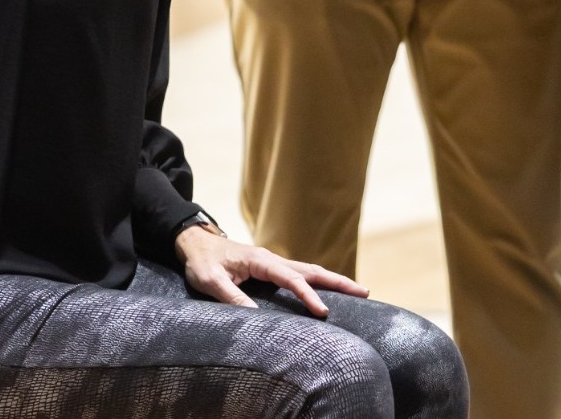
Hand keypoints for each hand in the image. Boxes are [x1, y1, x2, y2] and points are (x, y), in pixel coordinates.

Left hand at [175, 226, 368, 316]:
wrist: (194, 242)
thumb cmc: (201, 262)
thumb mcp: (210, 281)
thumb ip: (231, 297)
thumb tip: (256, 317)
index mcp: (260, 261)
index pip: (291, 279)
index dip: (308, 296)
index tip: (324, 312)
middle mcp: (272, 259)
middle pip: (311, 270)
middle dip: (338, 281)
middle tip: (365, 292)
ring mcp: (273, 262)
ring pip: (309, 271)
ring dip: (333, 280)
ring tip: (358, 292)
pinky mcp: (271, 268)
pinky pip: (300, 275)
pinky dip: (318, 281)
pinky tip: (328, 291)